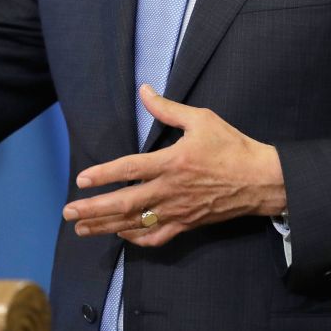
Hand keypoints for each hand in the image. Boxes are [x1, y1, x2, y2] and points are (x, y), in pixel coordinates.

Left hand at [62, 85, 286, 246]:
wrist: (261, 180)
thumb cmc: (231, 146)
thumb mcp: (201, 119)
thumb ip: (167, 108)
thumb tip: (143, 90)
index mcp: (171, 162)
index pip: (129, 169)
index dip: (103, 174)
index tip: (82, 180)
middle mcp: (170, 190)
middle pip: (125, 203)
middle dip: (94, 209)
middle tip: (69, 212)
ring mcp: (178, 211)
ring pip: (136, 224)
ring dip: (106, 227)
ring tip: (81, 229)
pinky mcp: (187, 225)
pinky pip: (157, 238)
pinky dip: (136, 239)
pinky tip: (121, 235)